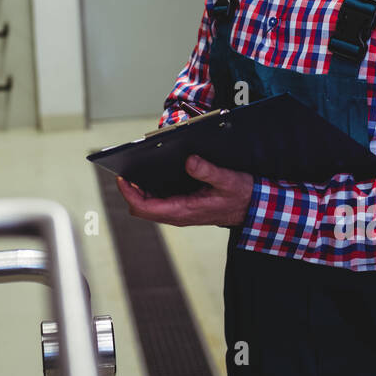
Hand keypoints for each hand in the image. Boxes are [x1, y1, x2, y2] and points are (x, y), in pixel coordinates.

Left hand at [115, 155, 254, 226]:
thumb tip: (189, 160)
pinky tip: (152, 175)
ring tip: (136, 170)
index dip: (129, 193)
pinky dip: (150, 191)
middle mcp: (178, 214)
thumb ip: (208, 171)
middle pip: (141, 208)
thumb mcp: (227, 180)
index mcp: (183, 211)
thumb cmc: (241, 196)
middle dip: (131, 191)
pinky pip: (158, 202)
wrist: (253, 208)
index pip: (144, 208)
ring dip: (139, 191)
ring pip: (148, 206)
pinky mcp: (183, 207)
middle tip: (127, 170)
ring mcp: (179, 212)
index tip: (122, 177)